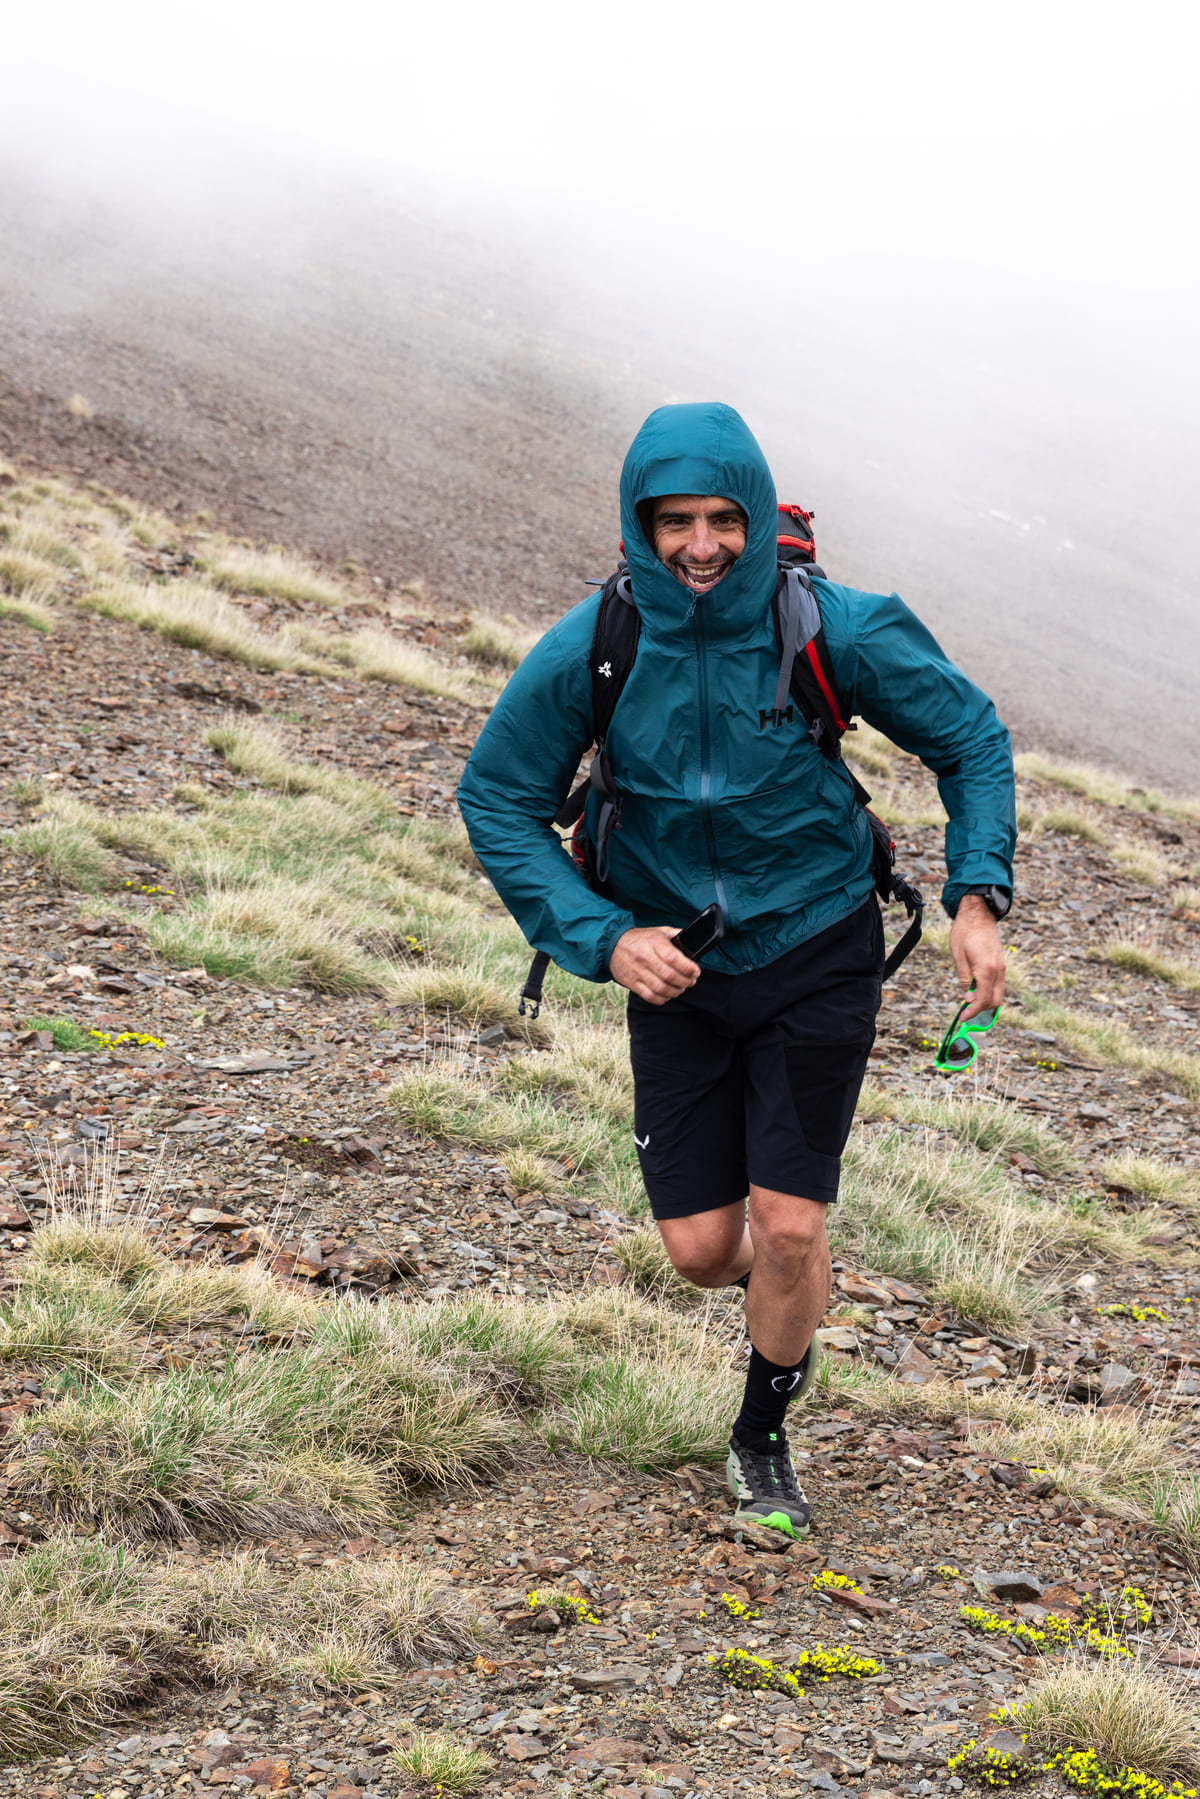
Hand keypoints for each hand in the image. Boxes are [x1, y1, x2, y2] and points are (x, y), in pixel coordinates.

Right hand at [610, 926, 699, 1003]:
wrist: (611, 944)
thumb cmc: (639, 939)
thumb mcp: (658, 931)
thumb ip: (676, 935)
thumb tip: (692, 941)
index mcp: (654, 943)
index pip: (674, 958)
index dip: (689, 968)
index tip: (695, 971)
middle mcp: (645, 957)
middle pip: (670, 976)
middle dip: (685, 982)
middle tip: (691, 981)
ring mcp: (637, 971)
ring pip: (661, 988)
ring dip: (675, 991)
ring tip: (680, 988)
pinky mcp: (631, 982)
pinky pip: (649, 996)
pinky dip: (661, 999)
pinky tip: (666, 994)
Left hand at [949, 894, 1005, 1017]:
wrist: (978, 913)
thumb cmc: (964, 932)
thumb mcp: (958, 957)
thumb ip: (965, 979)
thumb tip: (969, 998)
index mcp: (986, 969)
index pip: (983, 1000)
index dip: (973, 1012)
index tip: (963, 1018)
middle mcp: (998, 970)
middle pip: (995, 1001)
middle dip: (981, 1010)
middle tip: (965, 1011)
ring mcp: (1002, 967)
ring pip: (998, 994)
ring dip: (985, 1000)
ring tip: (968, 1000)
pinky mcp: (1001, 964)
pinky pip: (998, 984)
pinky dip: (988, 991)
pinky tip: (975, 989)